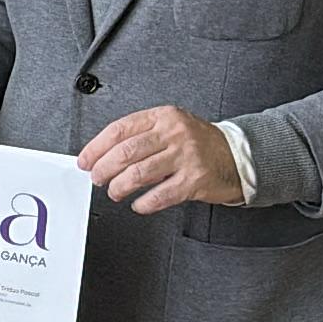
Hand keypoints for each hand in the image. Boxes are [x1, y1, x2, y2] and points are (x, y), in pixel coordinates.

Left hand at [79, 105, 244, 213]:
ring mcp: (186, 157)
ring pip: (138, 174)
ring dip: (119, 187)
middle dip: (103, 169)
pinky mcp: (194, 180)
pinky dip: (143, 203)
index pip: (120, 129)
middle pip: (125, 152)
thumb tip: (103, 156)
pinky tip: (139, 204)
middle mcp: (175, 134)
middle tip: (97, 178)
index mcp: (164, 117)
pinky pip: (160, 195)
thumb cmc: (199, 144)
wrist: (238, 156)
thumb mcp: (171, 128)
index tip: (85, 160)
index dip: (96, 147)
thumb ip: (142, 137)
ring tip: (115, 192)